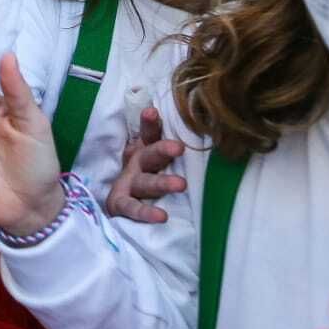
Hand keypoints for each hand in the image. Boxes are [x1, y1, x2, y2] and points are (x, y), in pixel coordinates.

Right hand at [105, 106, 185, 223]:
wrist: (119, 204)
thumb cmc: (148, 177)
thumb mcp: (156, 159)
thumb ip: (172, 149)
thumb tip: (209, 133)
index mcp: (144, 150)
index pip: (149, 133)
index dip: (150, 123)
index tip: (152, 112)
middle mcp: (135, 164)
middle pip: (148, 155)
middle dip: (162, 150)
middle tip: (178, 148)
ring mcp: (127, 184)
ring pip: (144, 182)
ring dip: (161, 183)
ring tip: (181, 185)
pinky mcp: (120, 204)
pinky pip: (133, 208)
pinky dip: (145, 212)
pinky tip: (161, 216)